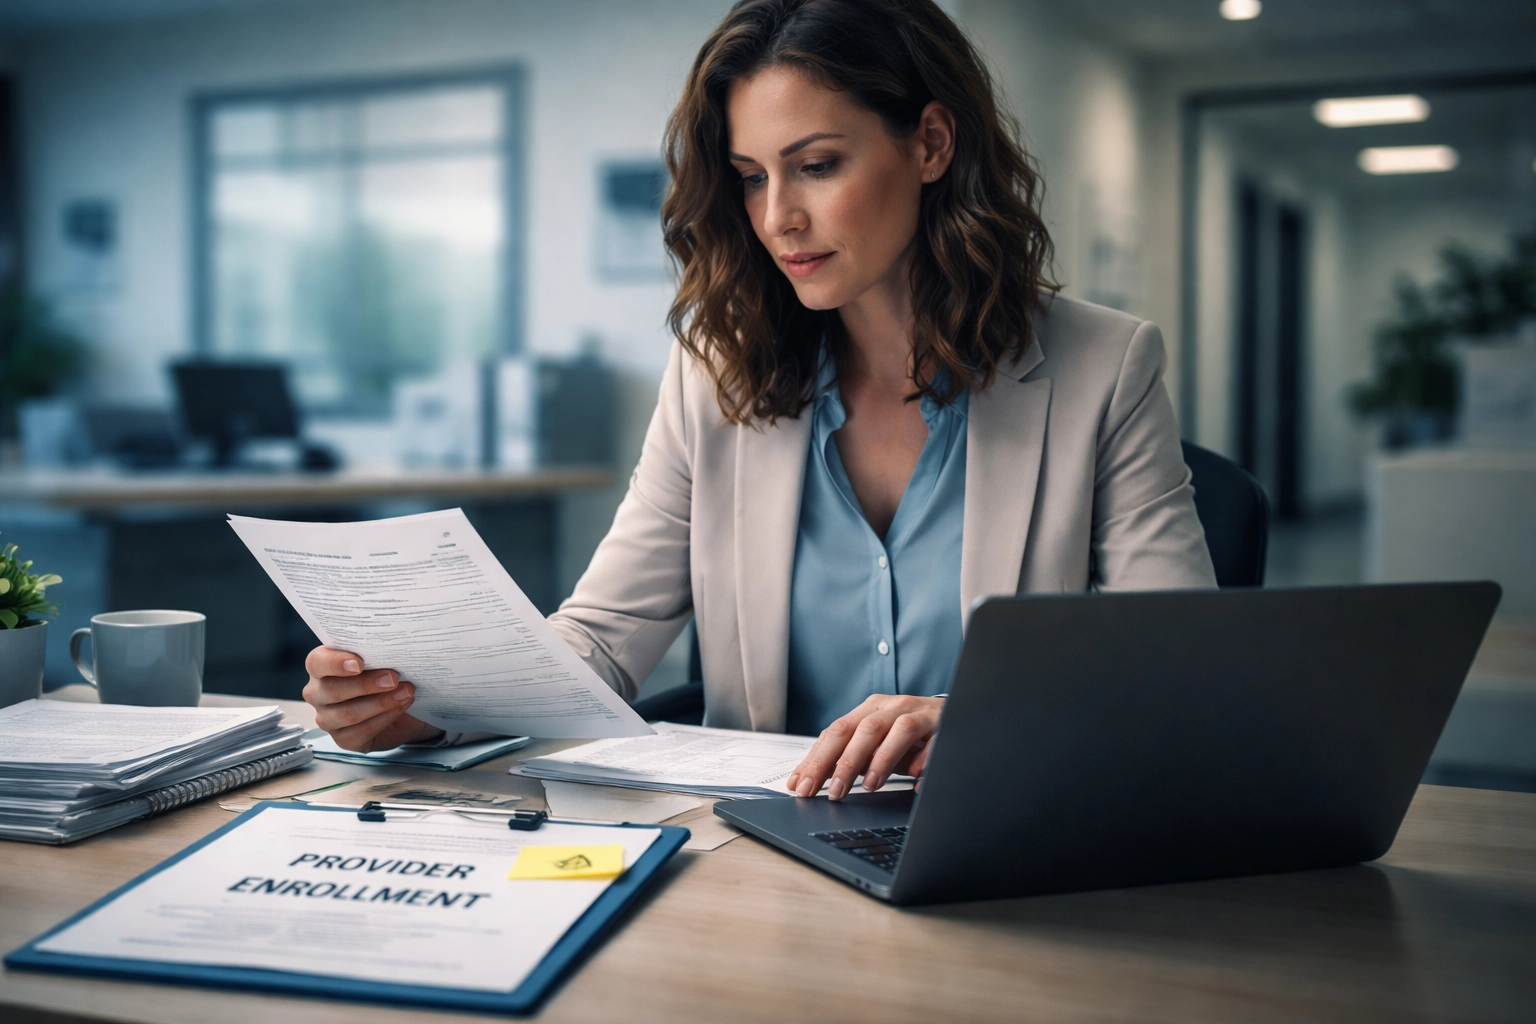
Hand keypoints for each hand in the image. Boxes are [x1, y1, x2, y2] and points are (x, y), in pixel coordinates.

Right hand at [302, 646, 442, 751]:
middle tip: (394, 678)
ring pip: (347, 714)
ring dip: (381, 703)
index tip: (359, 663)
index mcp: (321, 666)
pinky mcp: (343, 739)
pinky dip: (384, 718)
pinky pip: (360, 732)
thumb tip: (392, 646)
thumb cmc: (387, 673)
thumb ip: (377, 651)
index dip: (335, 662)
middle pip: (332, 690)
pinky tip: (401, 707)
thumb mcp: (382, 658)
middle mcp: (318, 693)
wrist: (405, 700)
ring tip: (406, 692)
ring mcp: (328, 718)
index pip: (317, 663)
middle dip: (366, 684)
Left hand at [785, 694, 943, 800]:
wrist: (953, 713)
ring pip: (898, 730)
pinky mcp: (944, 723)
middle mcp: (891, 707)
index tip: (800, 786)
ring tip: (869, 786)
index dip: (816, 760)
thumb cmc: (908, 734)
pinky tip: (916, 778)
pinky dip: (925, 759)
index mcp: (868, 709)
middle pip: (862, 729)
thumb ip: (852, 757)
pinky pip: (936, 740)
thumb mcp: (877, 743)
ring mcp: (919, 713)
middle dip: (844, 762)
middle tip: (833, 792)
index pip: (836, 732)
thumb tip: (816, 782)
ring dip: (882, 759)